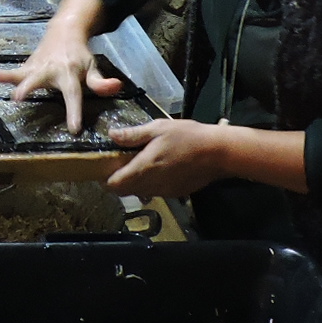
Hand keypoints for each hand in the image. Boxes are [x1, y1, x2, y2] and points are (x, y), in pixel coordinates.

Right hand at [0, 25, 122, 133]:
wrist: (65, 32)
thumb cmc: (79, 56)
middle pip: (38, 79)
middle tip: (18, 98)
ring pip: (20, 72)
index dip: (73, 112)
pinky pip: (11, 70)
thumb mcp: (93, 68)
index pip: (73, 95)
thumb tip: (116, 88)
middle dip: (28, 87)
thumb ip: (101, 82)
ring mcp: (36, 67)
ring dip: (7, 75)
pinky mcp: (26, 66)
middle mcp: (50, 70)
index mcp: (69, 74)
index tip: (73, 129)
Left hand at [105, 118, 227, 196]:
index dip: (105, 177)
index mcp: (143, 168)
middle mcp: (150, 185)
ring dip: (134, 182)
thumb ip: (133, 135)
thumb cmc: (187, 136)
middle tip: (120, 162)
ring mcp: (163, 192)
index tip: (104, 165)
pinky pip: (154, 192)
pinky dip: (150, 184)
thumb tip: (112, 135)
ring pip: (139, 193)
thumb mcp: (158, 128)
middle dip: (118, 180)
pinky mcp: (174, 194)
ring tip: (139, 164)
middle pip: (124, 191)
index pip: (114, 184)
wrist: (217, 153)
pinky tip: (158, 169)